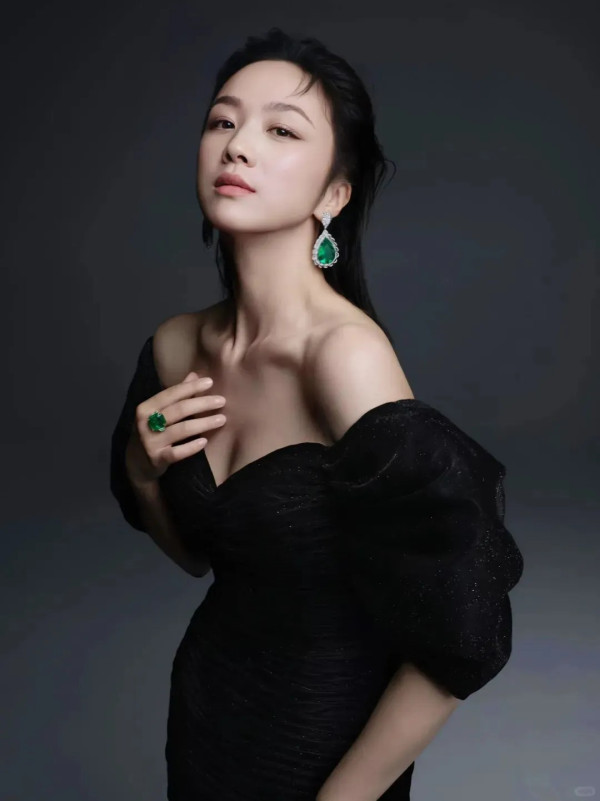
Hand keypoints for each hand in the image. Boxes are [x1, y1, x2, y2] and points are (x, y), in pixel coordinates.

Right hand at [125, 371, 226, 485]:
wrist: (136, 462)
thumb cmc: (151, 431)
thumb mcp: (158, 412)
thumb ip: (176, 394)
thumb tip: (194, 375)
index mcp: (146, 408)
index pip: (171, 393)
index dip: (191, 387)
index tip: (210, 382)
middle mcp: (146, 423)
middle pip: (179, 410)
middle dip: (202, 404)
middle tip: (222, 401)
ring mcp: (151, 442)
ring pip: (182, 430)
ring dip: (204, 423)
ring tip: (221, 419)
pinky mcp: (157, 458)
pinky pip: (177, 453)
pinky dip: (191, 447)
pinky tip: (204, 442)